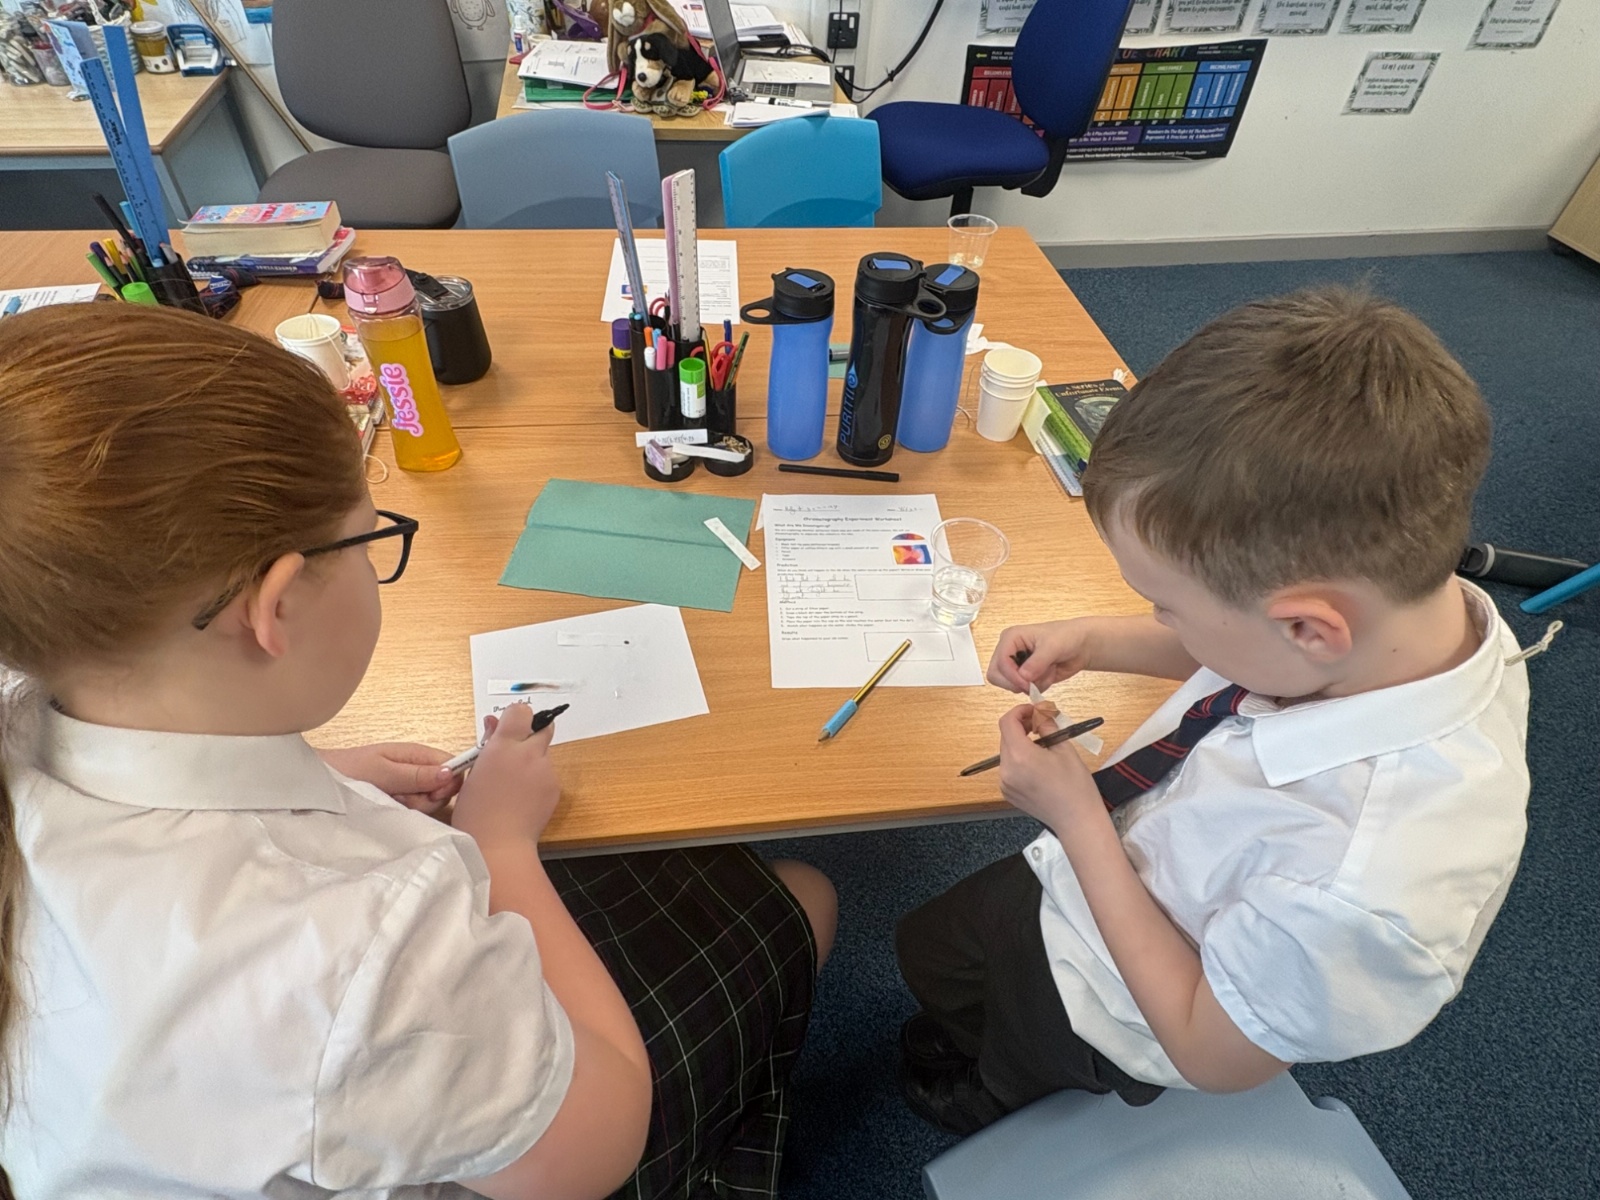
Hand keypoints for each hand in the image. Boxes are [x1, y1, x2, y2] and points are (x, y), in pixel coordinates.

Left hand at [318, 743, 460, 815]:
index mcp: (417, 754)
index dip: (449, 782)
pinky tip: (386, 808)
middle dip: (428, 798)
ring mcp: (408, 787)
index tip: (433, 793)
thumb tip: (450, 773)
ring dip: (413, 806)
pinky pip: (414, 811)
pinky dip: (403, 812)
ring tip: (389, 800)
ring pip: (429, 802)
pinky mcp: (399, 802)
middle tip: (403, 797)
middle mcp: (417, 770)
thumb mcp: (384, 771)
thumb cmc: (347, 770)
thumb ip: (417, 774)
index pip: (453, 765)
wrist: (317, 783)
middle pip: (444, 788)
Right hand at [451, 704, 561, 849]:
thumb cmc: (476, 813)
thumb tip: (494, 725)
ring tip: (513, 785)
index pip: (521, 711)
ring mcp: (545, 771)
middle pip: (543, 726)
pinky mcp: (555, 787)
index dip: (515, 718)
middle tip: (514, 752)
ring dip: (533, 760)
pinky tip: (523, 797)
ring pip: (544, 753)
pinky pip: (548, 774)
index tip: (507, 730)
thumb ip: (487, 744)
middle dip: (531, 734)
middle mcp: (529, 754)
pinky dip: (538, 779)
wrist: (498, 846)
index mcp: (503, 747)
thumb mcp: (473, 773)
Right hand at [988, 620, 1095, 693]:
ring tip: (1048, 670)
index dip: (1012, 676)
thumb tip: (1023, 676)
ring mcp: (1017, 664)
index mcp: (1010, 638)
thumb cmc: (1067, 636)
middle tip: (1034, 682)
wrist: (1081, 645)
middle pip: (996, 675)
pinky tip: (1049, 673)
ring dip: (1031, 684)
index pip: (1000, 662)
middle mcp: (1009, 651)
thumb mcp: (1053, 646)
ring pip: (1010, 685)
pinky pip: (1024, 689)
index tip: (1027, 683)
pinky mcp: (1026, 675)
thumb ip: (1037, 662)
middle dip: (1016, 682)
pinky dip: (1039, 686)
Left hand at [996, 704, 1106, 833]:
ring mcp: (1005, 783)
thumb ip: (1048, 726)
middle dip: (1021, 726)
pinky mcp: (1007, 792)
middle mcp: (1006, 770)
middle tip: (1041, 724)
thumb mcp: (1064, 749)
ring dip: (1020, 742)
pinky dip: (1019, 759)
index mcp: (1020, 756)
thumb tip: (1041, 712)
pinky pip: (1008, 767)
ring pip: (1006, 752)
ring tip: (1043, 744)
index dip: (1019, 711)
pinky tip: (1038, 763)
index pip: (1007, 722)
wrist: (1077, 820)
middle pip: (1006, 737)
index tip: (1034, 711)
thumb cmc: (1076, 787)